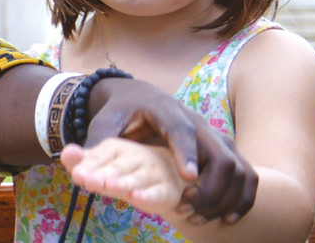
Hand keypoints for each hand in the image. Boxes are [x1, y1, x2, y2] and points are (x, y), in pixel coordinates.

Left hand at [60, 138, 186, 215]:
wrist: (168, 172)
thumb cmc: (128, 167)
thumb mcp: (105, 164)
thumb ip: (84, 161)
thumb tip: (65, 153)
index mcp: (117, 147)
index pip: (101, 156)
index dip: (88, 165)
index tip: (76, 174)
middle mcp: (135, 156)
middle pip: (116, 167)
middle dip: (102, 175)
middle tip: (87, 180)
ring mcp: (152, 172)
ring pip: (136, 178)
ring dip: (122, 183)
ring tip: (108, 186)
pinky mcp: (166, 189)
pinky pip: (157, 192)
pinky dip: (148, 195)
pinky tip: (136, 197)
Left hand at [85, 78, 257, 223]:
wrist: (136, 96)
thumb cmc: (119, 112)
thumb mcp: (103, 125)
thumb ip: (93, 144)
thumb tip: (71, 160)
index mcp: (165, 109)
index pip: (181, 128)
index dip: (186, 153)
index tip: (187, 177)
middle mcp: (194, 119)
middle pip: (217, 149)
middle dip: (210, 182)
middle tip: (188, 207)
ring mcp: (210, 133)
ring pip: (234, 164)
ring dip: (223, 194)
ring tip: (199, 217)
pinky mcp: (220, 147)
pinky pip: (244, 174)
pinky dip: (240, 196)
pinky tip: (226, 219)